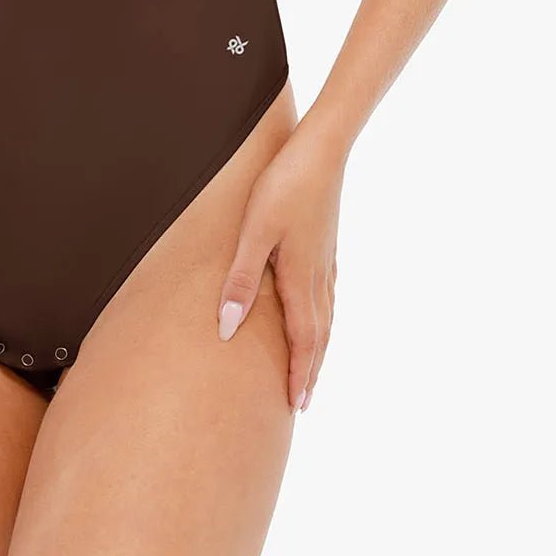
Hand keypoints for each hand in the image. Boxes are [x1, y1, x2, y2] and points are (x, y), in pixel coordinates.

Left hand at [216, 124, 343, 412]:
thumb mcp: (254, 233)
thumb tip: (227, 328)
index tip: (295, 405)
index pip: (302, 340)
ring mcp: (327, 258)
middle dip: (309, 369)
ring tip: (311, 366)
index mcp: (301, 279)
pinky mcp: (327, 242)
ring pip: (326, 315)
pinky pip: (328, 294)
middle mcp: (319, 275)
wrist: (322, 150)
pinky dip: (323, 317)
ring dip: (318, 346)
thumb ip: (241, 280)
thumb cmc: (284, 186)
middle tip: (302, 401)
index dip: (297, 373)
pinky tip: (319, 310)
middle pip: (318, 335)